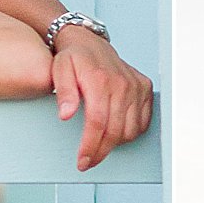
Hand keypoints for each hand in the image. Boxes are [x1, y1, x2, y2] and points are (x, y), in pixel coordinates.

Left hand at [52, 27, 152, 171]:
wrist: (88, 41)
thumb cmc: (73, 57)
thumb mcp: (59, 71)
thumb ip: (64, 93)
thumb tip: (66, 115)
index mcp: (100, 80)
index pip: (98, 123)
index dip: (90, 146)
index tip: (83, 160)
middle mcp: (122, 84)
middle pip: (115, 131)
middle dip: (100, 152)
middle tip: (88, 161)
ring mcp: (136, 86)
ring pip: (130, 130)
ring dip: (115, 143)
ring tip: (100, 144)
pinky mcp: (145, 87)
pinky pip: (142, 121)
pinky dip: (131, 132)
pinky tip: (116, 132)